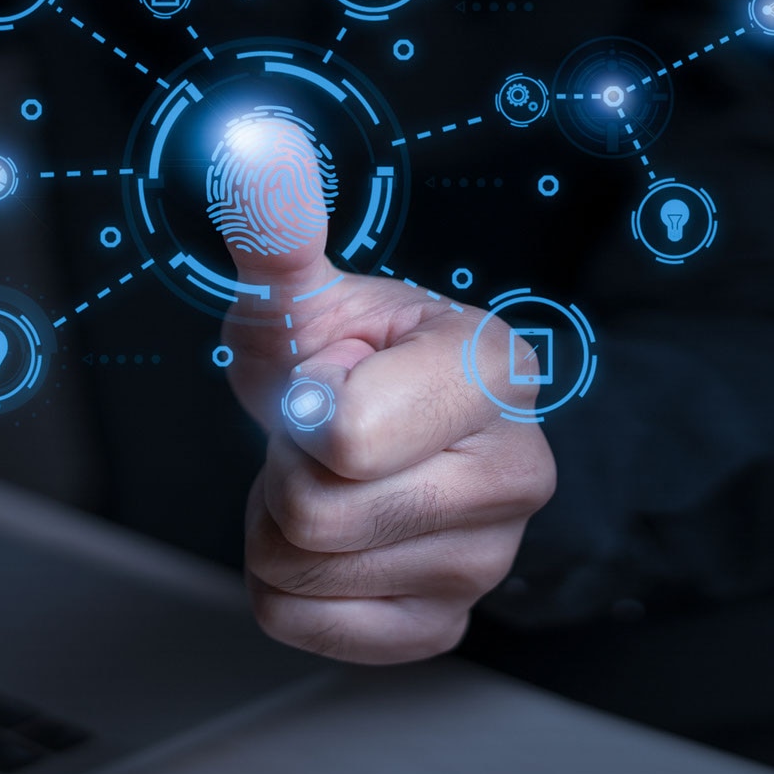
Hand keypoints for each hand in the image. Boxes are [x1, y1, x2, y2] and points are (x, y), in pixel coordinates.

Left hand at [212, 117, 555, 663]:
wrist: (366, 423)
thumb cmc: (338, 352)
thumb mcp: (300, 290)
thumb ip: (276, 228)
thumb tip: (254, 148)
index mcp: (495, 371)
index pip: (345, 440)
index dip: (299, 413)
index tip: (325, 383)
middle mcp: (520, 471)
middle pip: (317, 517)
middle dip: (282, 474)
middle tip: (312, 440)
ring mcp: (491, 559)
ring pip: (301, 573)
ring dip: (277, 529)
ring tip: (322, 480)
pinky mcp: (446, 623)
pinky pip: (307, 625)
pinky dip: (290, 588)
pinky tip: (328, 540)